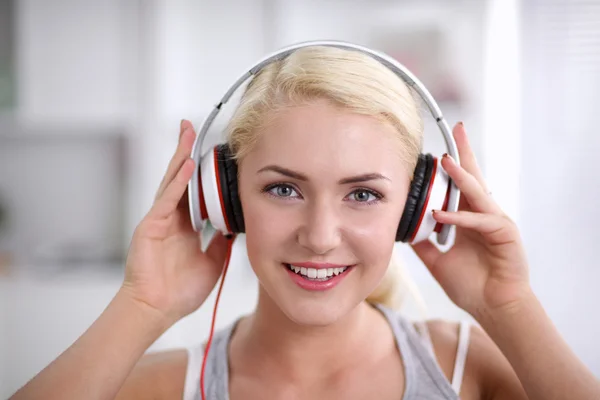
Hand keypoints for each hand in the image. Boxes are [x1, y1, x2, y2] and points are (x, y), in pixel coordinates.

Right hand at [120, 120, 230, 327]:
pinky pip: (166, 200)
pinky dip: (177, 182)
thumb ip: (221, 244)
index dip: (202, 172)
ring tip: (187, 133)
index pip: (194, 191)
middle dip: (186, 152)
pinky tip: (186, 166)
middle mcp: (171, 218)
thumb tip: (234, 228)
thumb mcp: (212, 263)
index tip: (213, 154)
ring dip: (179, 156)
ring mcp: (159, 220)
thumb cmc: (179, 291)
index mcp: (184, 226)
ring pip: (171, 181)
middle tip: (192, 128)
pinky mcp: (150, 226)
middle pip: (180, 178)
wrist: (157, 310)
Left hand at [411, 122, 531, 319]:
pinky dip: (460, 217)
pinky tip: (441, 214)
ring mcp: (496, 222)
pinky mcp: (505, 235)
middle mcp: (483, 215)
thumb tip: (403, 229)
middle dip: (465, 153)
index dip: (453, 165)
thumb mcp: (437, 260)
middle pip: (474, 178)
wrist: (493, 308)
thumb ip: (423, 243)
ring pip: (478, 194)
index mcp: (469, 218)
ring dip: (462, 177)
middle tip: (457, 129)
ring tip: (446, 161)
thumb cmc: (471, 284)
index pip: (460, 185)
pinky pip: (480, 221)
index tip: (440, 147)